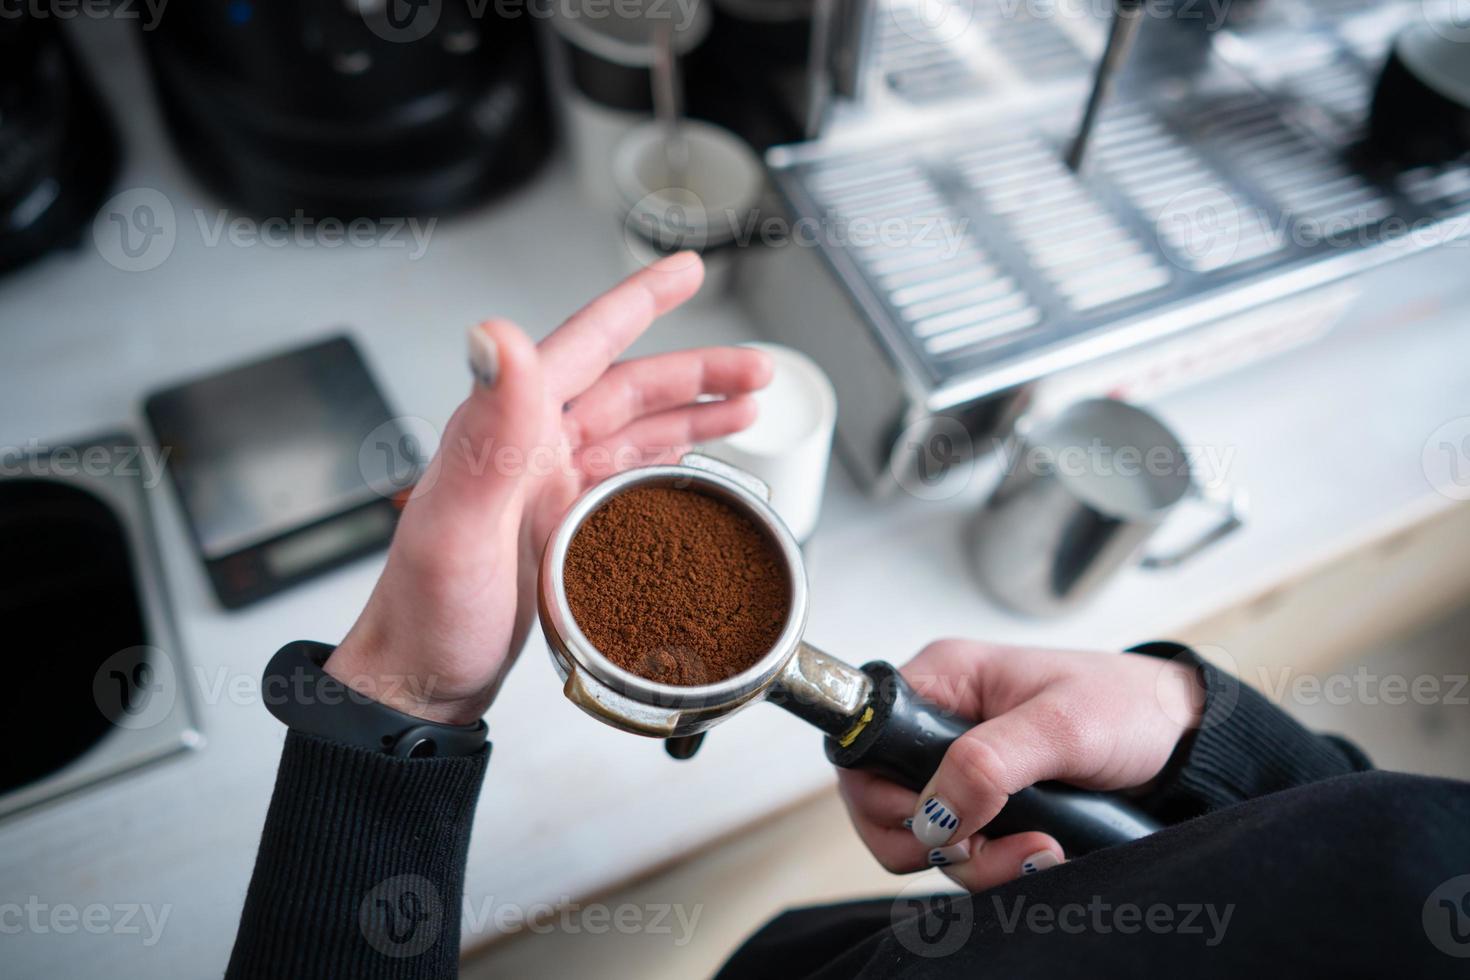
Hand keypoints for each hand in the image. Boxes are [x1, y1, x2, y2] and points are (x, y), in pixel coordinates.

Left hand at [325, 254, 771, 723]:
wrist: (418, 686)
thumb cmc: (424, 618)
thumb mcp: (455, 524)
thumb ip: (485, 431)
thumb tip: (496, 335)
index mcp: (508, 433)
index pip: (584, 348)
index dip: (638, 304)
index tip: (685, 271)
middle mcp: (530, 452)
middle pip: (627, 390)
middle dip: (697, 373)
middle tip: (756, 369)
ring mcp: (548, 492)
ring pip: (635, 433)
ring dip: (692, 415)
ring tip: (747, 406)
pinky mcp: (562, 531)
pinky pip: (629, 481)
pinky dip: (671, 465)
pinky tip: (698, 463)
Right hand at [836, 640, 1202, 889]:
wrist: (1185, 743)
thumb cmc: (1132, 708)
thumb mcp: (1063, 725)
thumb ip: (990, 762)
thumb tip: (933, 811)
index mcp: (944, 681)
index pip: (865, 743)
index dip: (882, 794)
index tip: (937, 818)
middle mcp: (941, 724)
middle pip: (881, 803)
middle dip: (935, 840)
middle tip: (993, 843)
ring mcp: (961, 769)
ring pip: (921, 839)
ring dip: (976, 860)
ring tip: (1039, 849)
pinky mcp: (986, 806)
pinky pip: (959, 853)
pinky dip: (995, 867)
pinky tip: (1042, 853)